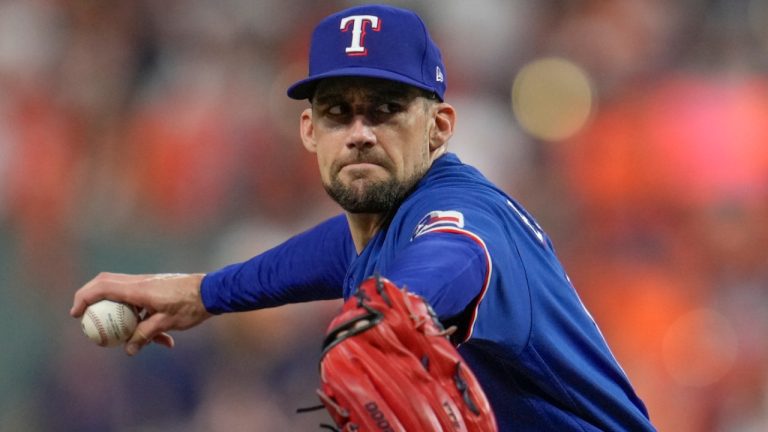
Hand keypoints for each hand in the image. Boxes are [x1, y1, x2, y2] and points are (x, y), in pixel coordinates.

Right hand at [70, 272, 212, 355]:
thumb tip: (128, 350)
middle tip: (84, 316)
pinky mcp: (158, 289)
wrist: (213, 291)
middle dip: (91, 298)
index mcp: (138, 288)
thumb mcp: (167, 323)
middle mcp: (140, 282)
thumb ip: (145, 335)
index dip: (84, 298)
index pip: (102, 287)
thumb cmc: (191, 305)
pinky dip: (145, 319)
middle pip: (106, 284)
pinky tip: (164, 342)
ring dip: (123, 315)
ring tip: (127, 338)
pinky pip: (142, 302)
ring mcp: (149, 284)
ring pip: (124, 295)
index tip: (76, 314)